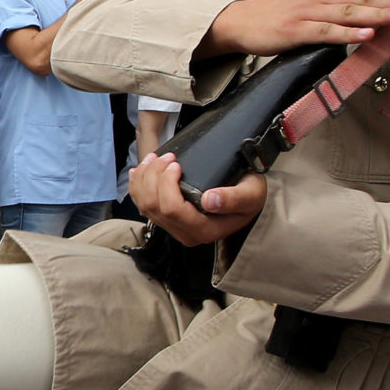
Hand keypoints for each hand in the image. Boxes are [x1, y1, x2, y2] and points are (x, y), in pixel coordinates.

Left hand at [129, 154, 265, 246]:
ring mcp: (175, 228)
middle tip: (168, 156)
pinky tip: (140, 170)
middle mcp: (186, 233)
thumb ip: (233, 198)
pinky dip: (138, 185)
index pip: (171, 210)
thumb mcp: (251, 194)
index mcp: (204, 230)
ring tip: (155, 158)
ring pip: (144, 204)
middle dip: (154, 176)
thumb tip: (210, 200)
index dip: (167, 184)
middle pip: (153, 206)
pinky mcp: (168, 219)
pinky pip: (143, 204)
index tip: (177, 163)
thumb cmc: (250, 195)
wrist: (249, 200)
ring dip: (144, 178)